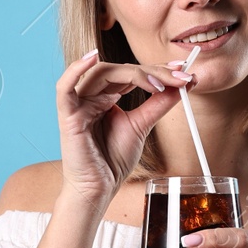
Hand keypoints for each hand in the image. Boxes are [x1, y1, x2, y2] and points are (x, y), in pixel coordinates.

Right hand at [54, 51, 193, 209]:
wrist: (99, 189)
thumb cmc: (112, 161)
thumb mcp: (141, 126)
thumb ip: (158, 105)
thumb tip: (182, 84)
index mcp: (106, 96)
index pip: (132, 73)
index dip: (157, 68)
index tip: (184, 70)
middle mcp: (92, 96)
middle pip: (121, 70)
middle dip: (153, 71)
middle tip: (180, 76)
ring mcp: (79, 104)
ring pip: (102, 73)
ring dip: (133, 73)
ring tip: (159, 82)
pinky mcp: (68, 116)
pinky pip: (64, 89)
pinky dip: (75, 70)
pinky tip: (91, 57)